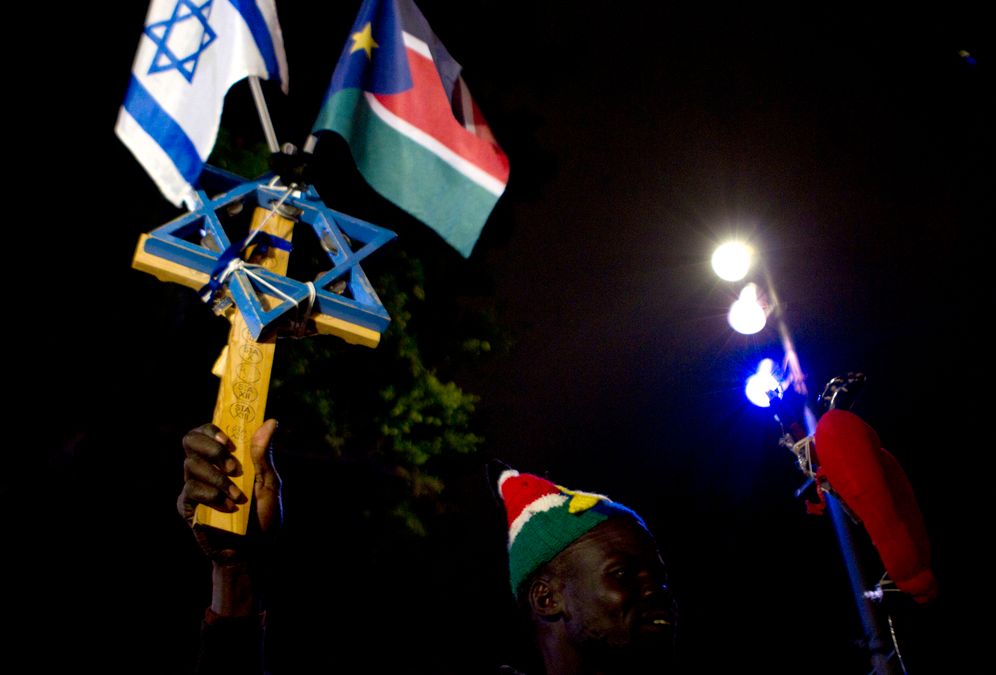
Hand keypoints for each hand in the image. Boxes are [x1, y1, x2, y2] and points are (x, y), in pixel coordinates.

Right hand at [178, 419, 281, 564]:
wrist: (253, 552)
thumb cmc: (263, 517)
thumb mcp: (270, 484)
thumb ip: (264, 455)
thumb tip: (271, 422)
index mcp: (224, 458)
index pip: (206, 431)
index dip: (212, 429)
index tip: (229, 440)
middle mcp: (205, 467)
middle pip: (189, 440)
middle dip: (211, 448)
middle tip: (232, 466)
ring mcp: (194, 486)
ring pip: (191, 465)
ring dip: (218, 479)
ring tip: (237, 495)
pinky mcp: (186, 506)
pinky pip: (191, 490)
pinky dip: (212, 496)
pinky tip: (227, 507)